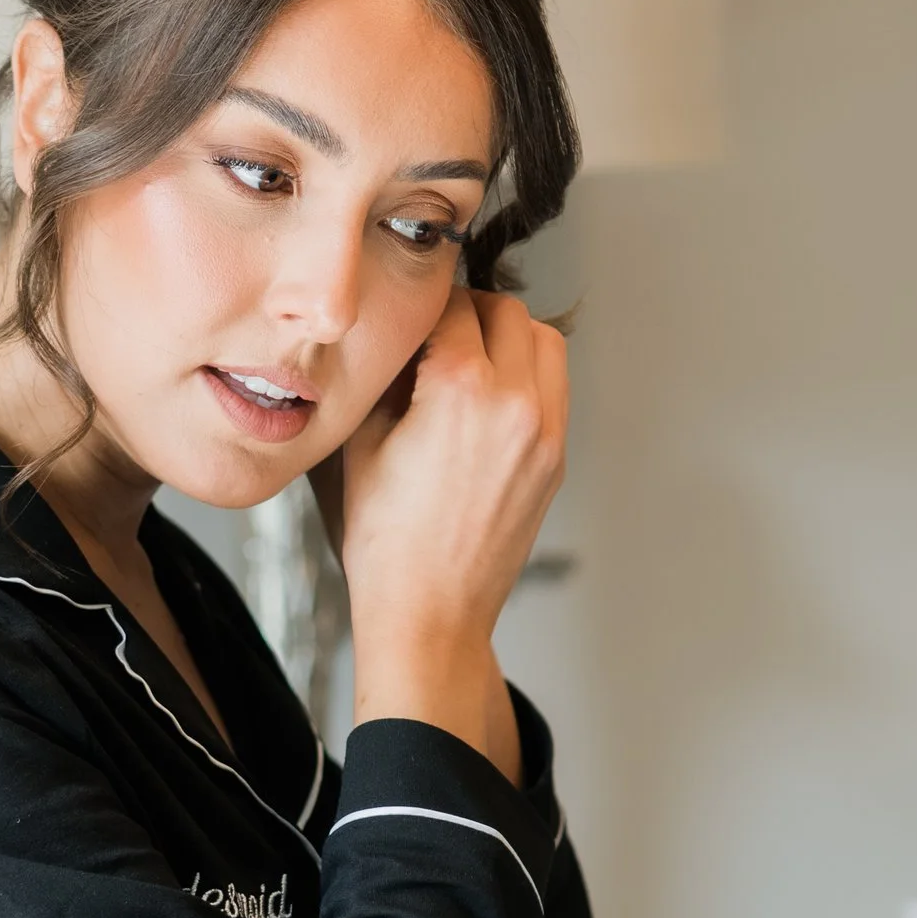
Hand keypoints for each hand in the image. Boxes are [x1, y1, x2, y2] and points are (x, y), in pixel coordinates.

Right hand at [325, 289, 567, 773]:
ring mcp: (545, 432)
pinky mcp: (555, 458)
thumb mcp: (361, 444)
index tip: (405, 319)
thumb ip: (385, 376)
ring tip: (466, 364)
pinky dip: (526, 376)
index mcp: (462, 391)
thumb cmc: (385, 542)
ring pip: (544, 342)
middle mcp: (515, 404)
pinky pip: (554, 387)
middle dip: (470, 312)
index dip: (422, 307)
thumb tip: (399, 334)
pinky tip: (484, 402)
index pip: (453, 305)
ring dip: (508, 337)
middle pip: (508, 310)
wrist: (430, 613)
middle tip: (435, 337)